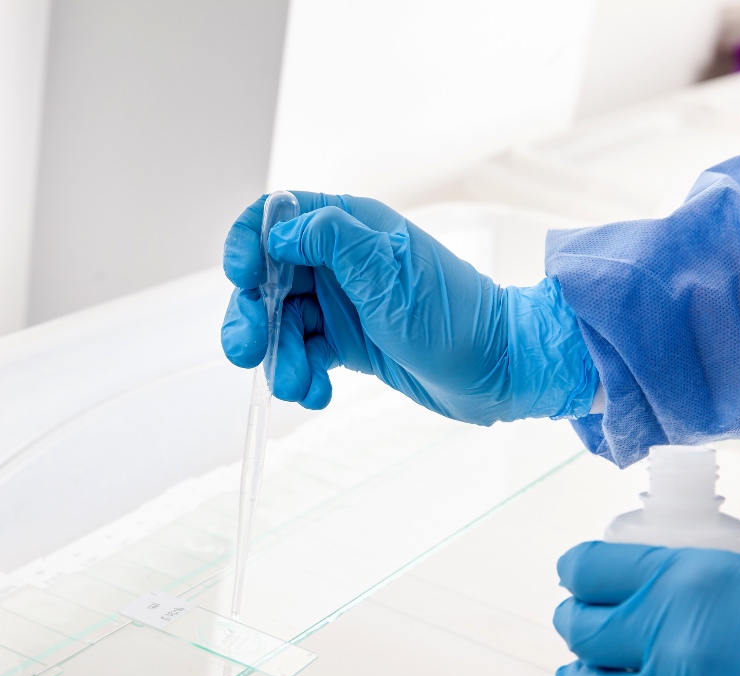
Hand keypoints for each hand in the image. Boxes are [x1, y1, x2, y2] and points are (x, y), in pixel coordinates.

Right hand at [220, 192, 597, 423]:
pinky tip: (318, 394)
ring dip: (279, 358)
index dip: (248, 242)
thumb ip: (333, 241)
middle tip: (248, 353)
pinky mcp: (347, 342)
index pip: (278, 218)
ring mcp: (342, 303)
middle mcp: (340, 262)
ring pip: (281, 324)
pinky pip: (303, 354)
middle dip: (252, 317)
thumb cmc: (454, 317)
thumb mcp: (389, 274)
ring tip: (297, 386)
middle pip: (267, 279)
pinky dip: (302, 376)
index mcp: (350, 229)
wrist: (498, 371)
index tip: (241, 276)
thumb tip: (283, 229)